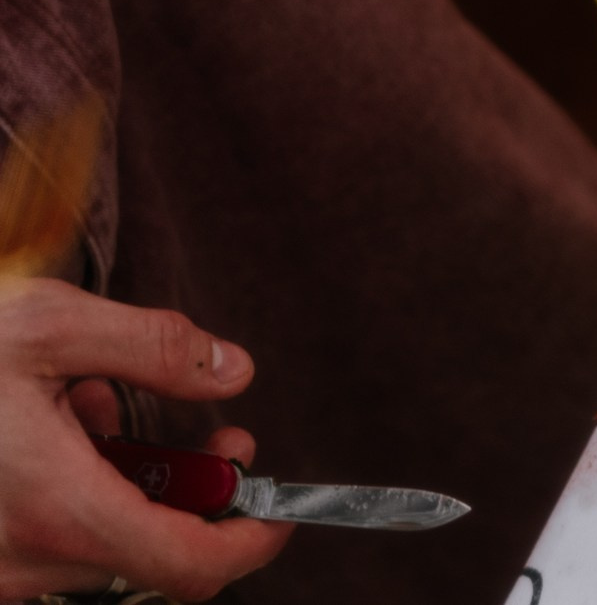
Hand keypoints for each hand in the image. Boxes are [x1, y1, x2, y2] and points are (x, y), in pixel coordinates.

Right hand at [0, 279, 287, 600]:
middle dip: (192, 493)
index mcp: (56, 510)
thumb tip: (233, 371)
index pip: (186, 568)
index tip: (275, 510)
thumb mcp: (45, 325)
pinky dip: (71, 492)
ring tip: (98, 408)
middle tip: (217, 439)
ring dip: (124, 484)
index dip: (247, 545)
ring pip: (96, 544)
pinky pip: (45, 540)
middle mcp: (21, 561)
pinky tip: (52, 429)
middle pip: (148, 553)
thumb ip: (152, 347)